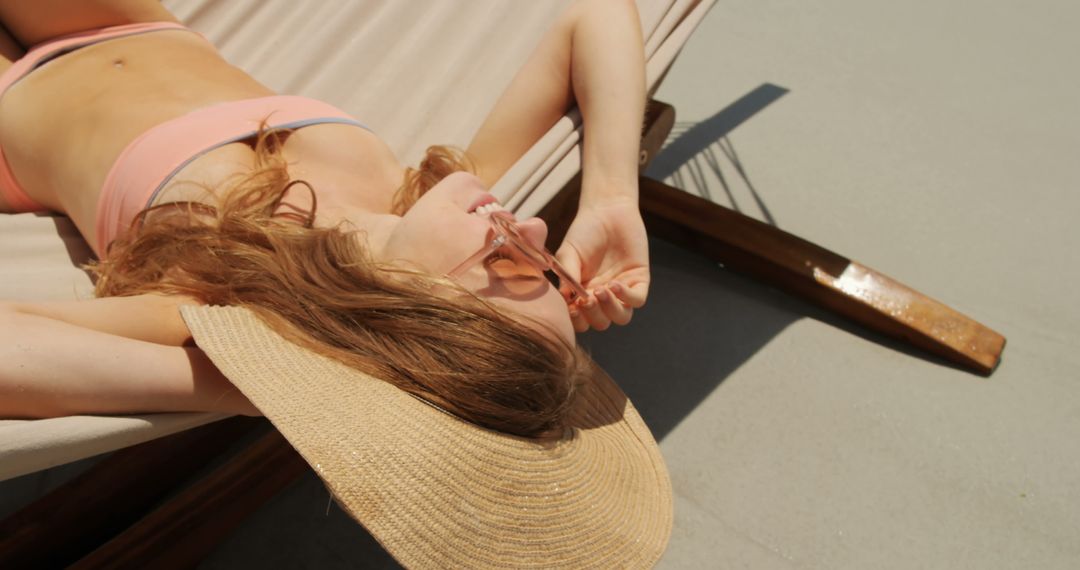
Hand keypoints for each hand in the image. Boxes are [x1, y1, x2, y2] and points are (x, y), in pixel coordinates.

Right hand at [555, 198, 649, 331]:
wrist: (606, 210)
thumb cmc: (584, 232)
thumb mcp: (568, 253)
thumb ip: (567, 276)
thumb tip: (565, 300)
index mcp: (583, 294)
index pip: (581, 320)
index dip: (577, 320)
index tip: (572, 307)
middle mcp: (602, 297)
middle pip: (601, 322)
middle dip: (593, 315)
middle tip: (587, 298)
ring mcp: (622, 290)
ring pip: (621, 317)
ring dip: (610, 309)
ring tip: (601, 291)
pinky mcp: (639, 280)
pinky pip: (637, 300)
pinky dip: (626, 297)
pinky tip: (615, 283)